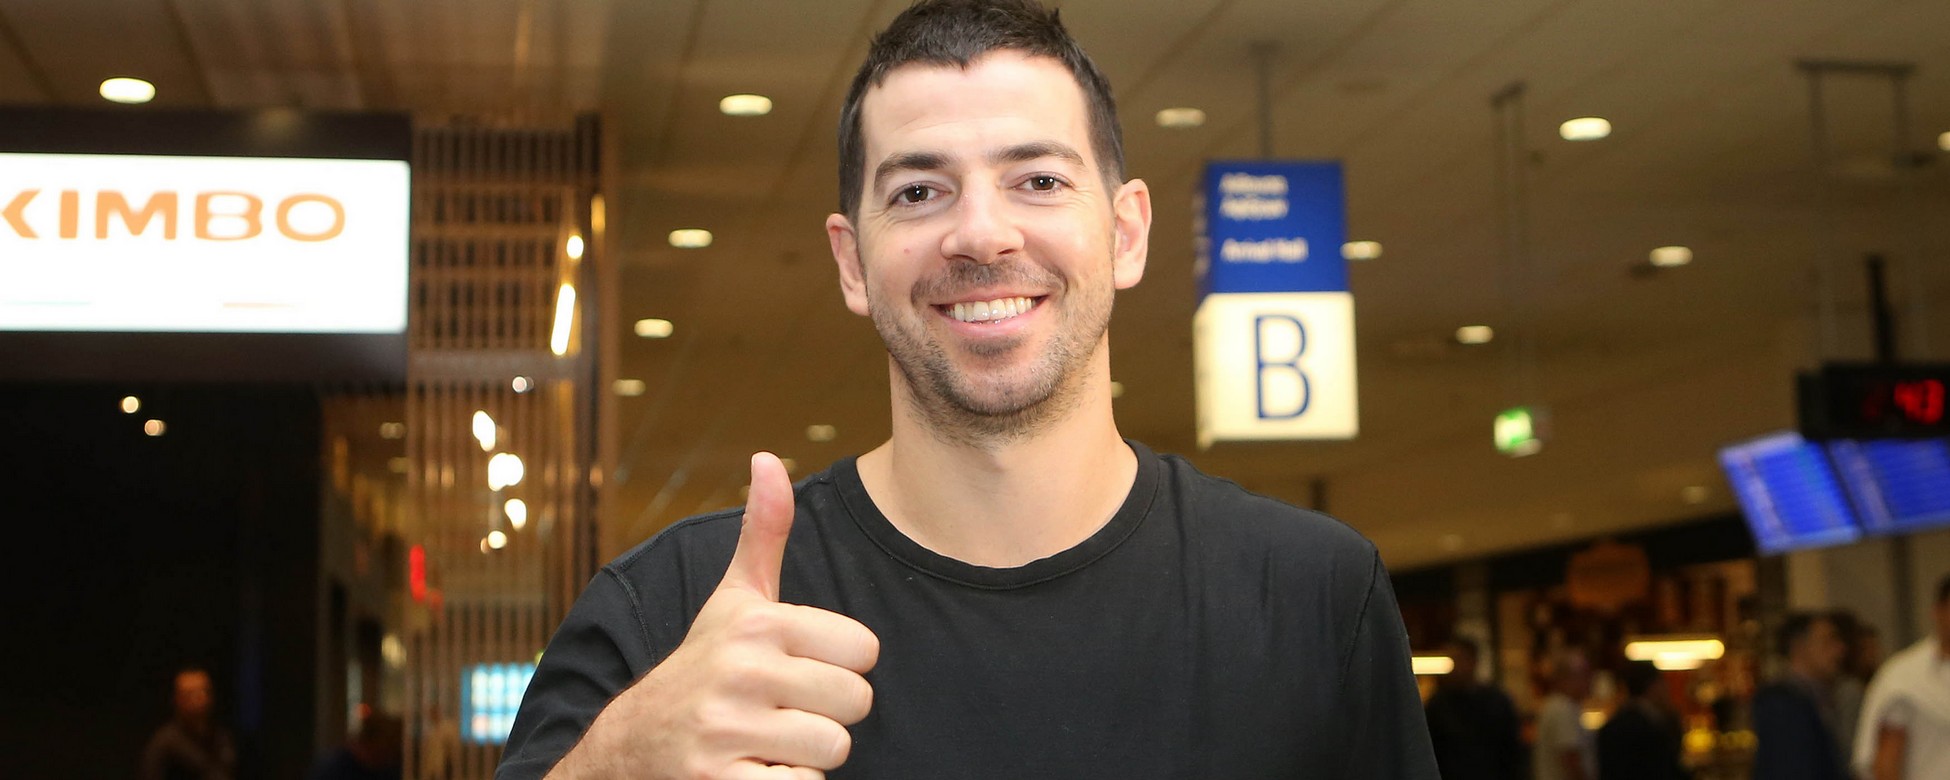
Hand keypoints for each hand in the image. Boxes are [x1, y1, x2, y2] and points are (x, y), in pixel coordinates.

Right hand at [551, 452, 880, 778]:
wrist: (631, 744)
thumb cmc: (702, 667)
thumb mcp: (733, 600)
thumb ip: (762, 532)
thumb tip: (769, 457)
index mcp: (757, 623)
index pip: (865, 650)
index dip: (840, 666)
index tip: (798, 669)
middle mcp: (740, 671)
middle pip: (856, 702)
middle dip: (827, 714)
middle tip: (782, 710)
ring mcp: (726, 731)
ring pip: (833, 749)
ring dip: (806, 755)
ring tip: (767, 741)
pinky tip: (752, 770)